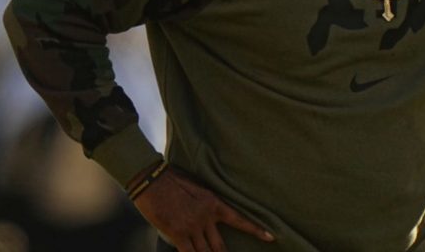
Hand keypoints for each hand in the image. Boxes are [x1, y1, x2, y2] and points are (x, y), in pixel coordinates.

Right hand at [132, 166, 274, 251]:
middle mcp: (206, 217)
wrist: (153, 179)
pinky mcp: (177, 233)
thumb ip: (206, 203)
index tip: (271, 237)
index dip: (255, 230)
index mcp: (214, 203)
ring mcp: (192, 226)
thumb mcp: (198, 187)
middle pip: (220, 246)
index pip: (240, 220)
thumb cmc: (173, 179)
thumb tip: (210, 215)